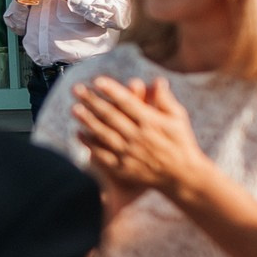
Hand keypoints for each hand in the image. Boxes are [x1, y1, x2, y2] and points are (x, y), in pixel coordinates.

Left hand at [72, 76, 210, 199]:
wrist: (182, 176)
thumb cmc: (181, 142)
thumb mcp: (178, 118)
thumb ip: (165, 100)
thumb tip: (157, 79)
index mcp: (151, 122)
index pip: (128, 102)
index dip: (112, 90)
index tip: (97, 80)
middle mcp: (138, 136)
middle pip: (110, 116)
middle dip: (92, 101)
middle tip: (76, 89)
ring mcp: (129, 153)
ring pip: (103, 133)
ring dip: (87, 121)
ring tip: (74, 108)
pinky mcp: (123, 167)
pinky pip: (102, 154)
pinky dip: (89, 144)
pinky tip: (78, 133)